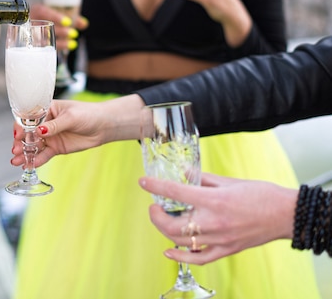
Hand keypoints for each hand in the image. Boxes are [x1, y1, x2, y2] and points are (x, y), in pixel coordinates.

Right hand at [10, 96, 140, 167]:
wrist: (103, 126)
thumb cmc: (88, 114)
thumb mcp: (70, 117)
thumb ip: (54, 126)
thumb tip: (39, 131)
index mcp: (47, 109)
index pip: (29, 118)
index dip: (21, 126)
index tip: (17, 135)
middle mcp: (45, 123)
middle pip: (28, 133)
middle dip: (20, 142)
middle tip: (15, 150)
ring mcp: (50, 136)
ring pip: (34, 146)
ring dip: (25, 153)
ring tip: (16, 161)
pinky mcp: (56, 148)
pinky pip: (44, 155)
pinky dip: (36, 160)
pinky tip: (29, 164)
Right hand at [30, 3, 87, 50]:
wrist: (32, 25)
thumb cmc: (46, 18)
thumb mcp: (56, 13)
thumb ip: (70, 17)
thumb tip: (84, 24)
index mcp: (35, 10)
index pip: (42, 11)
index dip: (55, 16)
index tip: (68, 22)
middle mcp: (30, 22)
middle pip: (44, 27)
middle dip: (60, 31)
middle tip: (74, 34)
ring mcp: (29, 35)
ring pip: (43, 40)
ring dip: (60, 43)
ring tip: (73, 44)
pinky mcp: (32, 45)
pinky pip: (43, 49)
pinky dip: (56, 49)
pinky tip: (66, 49)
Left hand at [138, 173, 296, 264]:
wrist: (285, 214)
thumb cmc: (260, 194)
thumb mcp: (228, 181)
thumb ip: (202, 178)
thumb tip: (183, 171)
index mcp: (213, 200)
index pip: (175, 193)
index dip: (155, 187)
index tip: (143, 182)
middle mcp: (213, 222)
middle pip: (172, 224)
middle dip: (156, 215)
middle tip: (154, 206)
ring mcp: (219, 239)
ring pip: (181, 241)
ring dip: (165, 231)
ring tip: (162, 219)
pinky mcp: (226, 249)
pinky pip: (199, 258)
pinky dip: (181, 257)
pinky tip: (169, 251)